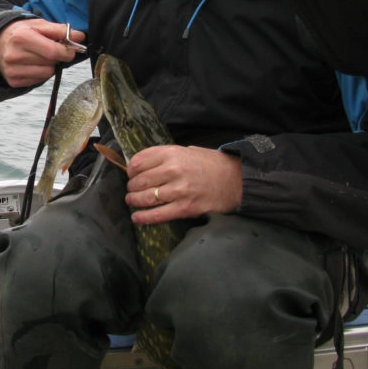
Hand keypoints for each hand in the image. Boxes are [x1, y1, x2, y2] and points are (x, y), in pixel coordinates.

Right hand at [0, 19, 85, 87]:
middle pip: (51, 63)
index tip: (71, 49)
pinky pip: (38, 81)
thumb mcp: (38, 24)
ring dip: (49, 66)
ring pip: (46, 74)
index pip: (53, 51)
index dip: (67, 51)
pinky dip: (40, 73)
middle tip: (53, 50)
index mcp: (22, 37)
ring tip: (40, 57)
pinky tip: (32, 64)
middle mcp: (15, 55)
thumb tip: (80, 37)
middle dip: (57, 57)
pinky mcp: (13, 81)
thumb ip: (60, 30)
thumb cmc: (20, 32)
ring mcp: (13, 70)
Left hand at [125, 145, 241, 224]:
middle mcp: (173, 170)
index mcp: (173, 153)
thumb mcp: (188, 150)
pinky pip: (157, 215)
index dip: (131, 169)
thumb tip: (142, 165)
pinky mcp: (185, 208)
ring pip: (145, 198)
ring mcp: (179, 190)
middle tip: (132, 190)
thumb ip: (166, 156)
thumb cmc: (212, 165)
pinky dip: (143, 218)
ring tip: (132, 202)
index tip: (131, 174)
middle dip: (132, 187)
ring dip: (134, 201)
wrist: (237, 180)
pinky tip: (137, 218)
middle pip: (140, 181)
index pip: (139, 161)